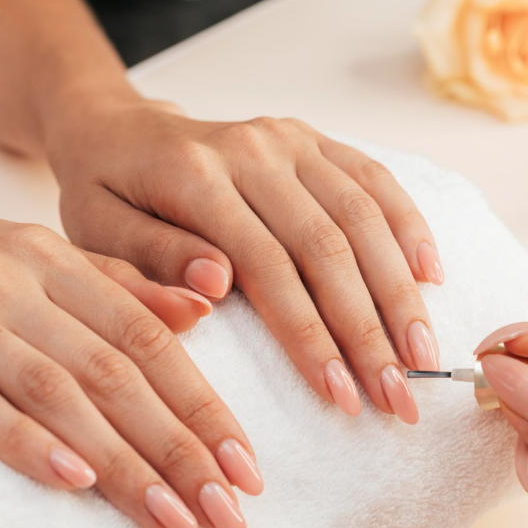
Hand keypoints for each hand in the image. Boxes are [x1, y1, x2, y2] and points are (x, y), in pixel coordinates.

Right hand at [0, 217, 262, 527]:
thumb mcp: (27, 265)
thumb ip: (113, 285)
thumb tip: (203, 311)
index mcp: (51, 259)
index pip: (148, 337)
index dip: (204, 405)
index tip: (248, 469)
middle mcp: (10, 279)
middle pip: (115, 370)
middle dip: (179, 446)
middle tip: (228, 512)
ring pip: (56, 391)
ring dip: (121, 460)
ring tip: (172, 520)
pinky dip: (25, 442)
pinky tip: (74, 482)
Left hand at [49, 99, 442, 423]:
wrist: (115, 130)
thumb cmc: (103, 197)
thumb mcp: (96, 236)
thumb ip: (151, 262)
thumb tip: (217, 286)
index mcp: (194, 176)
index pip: (268, 267)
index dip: (312, 336)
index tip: (343, 398)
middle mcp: (252, 148)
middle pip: (329, 246)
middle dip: (371, 331)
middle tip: (400, 398)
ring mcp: (288, 140)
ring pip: (363, 217)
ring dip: (400, 293)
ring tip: (424, 360)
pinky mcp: (312, 140)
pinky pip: (375, 180)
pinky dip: (409, 228)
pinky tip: (431, 279)